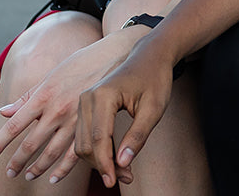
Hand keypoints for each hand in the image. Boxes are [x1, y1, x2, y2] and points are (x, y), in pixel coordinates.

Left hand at [0, 29, 133, 183]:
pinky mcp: (92, 125)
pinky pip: (75, 153)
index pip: (14, 126)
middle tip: (9, 173)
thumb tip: (4, 113)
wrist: (114, 55)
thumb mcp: (51, 76)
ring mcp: (75, 119)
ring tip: (28, 175)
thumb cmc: (79, 63)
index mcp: (43, 96)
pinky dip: (63, 168)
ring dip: (37, 167)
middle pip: (30, 144)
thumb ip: (27, 97)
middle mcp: (56, 110)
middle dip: (16, 162)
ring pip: (51, 153)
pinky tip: (54, 177)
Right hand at [74, 34, 176, 187]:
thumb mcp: (154, 109)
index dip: (106, 164)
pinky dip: (98, 150)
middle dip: (104, 165)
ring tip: (125, 172)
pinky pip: (85, 136)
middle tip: (127, 178)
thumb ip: (138, 136)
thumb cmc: (155, 79)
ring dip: (100, 161)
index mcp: (103, 95)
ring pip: (83, 143)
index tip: (115, 182)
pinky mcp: (86, 106)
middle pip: (87, 144)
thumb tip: (122, 163)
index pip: (98, 138)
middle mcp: (87, 98)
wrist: (150, 56)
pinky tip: (115, 160)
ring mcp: (84, 101)